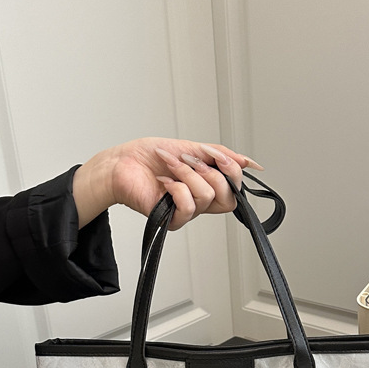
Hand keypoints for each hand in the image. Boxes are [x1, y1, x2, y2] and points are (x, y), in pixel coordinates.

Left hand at [72, 137, 263, 230]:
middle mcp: (200, 201)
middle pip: (229, 196)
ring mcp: (187, 212)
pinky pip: (188, 206)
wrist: (122, 163)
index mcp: (208, 184)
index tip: (215, 154)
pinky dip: (176, 187)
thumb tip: (246, 161)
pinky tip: (163, 182)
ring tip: (170, 165)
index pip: (236, 188)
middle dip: (209, 171)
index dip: (232, 170)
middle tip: (188, 159)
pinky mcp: (172, 220)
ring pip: (207, 196)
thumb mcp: (192, 147)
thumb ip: (220, 155)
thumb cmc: (149, 157)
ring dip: (187, 173)